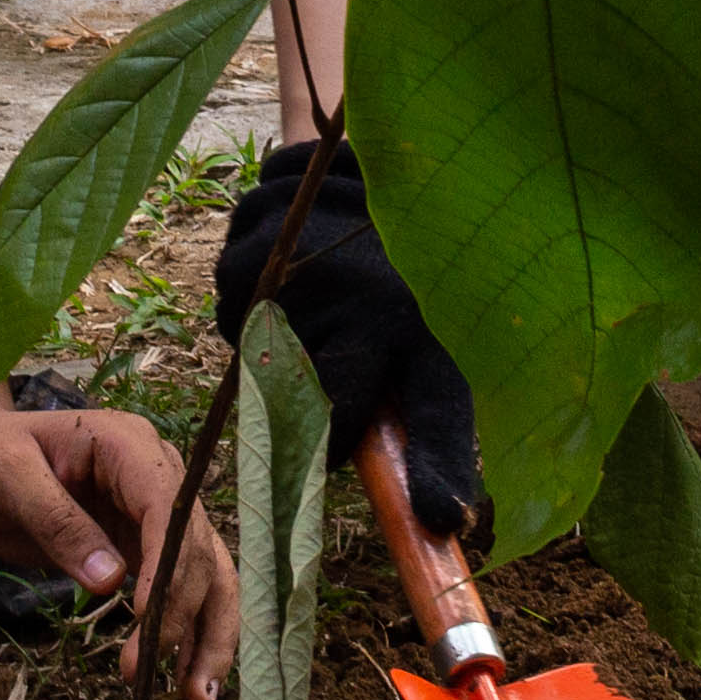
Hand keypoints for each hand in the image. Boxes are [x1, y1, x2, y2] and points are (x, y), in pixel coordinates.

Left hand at [0, 396, 236, 699]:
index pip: (168, 508)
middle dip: (183, 615)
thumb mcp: (7, 477)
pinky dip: (188, 635)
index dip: (168, 564)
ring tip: (197, 699)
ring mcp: (156, 515)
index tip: (148, 619)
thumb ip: (57, 522)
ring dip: (207, 637)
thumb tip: (110, 582)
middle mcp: (159, 477)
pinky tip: (185, 681)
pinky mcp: (143, 547)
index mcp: (130, 446)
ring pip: (208, 576)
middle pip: (197, 550)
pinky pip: (180, 591)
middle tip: (144, 672)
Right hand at [216, 139, 486, 544]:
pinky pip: (243, 222)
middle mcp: (338, 274)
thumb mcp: (452, 374)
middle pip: (256, 347)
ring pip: (235, 287)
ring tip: (324, 285)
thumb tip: (441, 526)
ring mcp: (303, 219)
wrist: (465, 185)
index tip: (332, 436)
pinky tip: (313, 229)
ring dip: (264, 295)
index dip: (320, 434)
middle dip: (282, 354)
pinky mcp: (288, 174)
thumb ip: (439, 452)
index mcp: (383, 330)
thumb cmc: (452, 302)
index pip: (316, 418)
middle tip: (331, 337)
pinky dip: (264, 228)